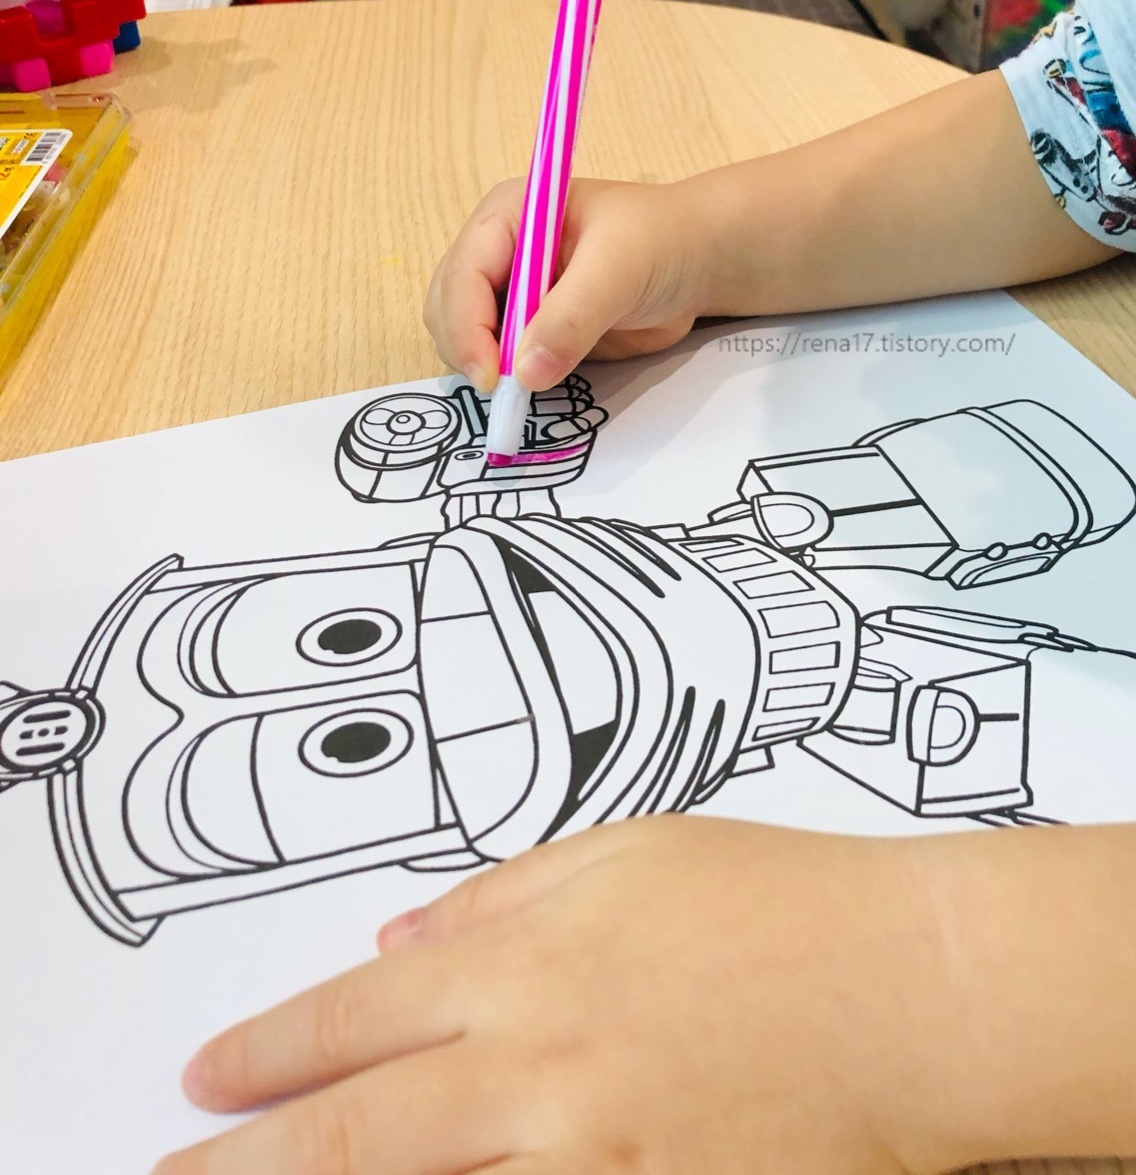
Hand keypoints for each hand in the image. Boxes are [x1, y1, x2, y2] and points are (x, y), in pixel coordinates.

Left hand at [155, 815, 987, 1174]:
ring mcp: (593, 1154)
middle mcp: (540, 1062)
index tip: (210, 1077)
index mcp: (527, 958)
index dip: (270, 1049)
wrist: (907, 987)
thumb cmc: (777, 900)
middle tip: (175, 1170)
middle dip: (247, 1158)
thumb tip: (405, 940)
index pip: (356, 1015)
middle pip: (356, 1126)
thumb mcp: (629, 852)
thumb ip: (503, 894)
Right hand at [423, 178, 712, 391]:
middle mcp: (498, 255)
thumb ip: (572, 317)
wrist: (697, 264)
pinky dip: (506, 384)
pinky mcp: (529, 333)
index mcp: (508, 218)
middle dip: (469, 351)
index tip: (492, 375)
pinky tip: (530, 392)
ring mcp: (511, 296)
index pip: (463, 273)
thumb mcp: (618, 269)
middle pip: (449, 310)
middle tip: (506, 392)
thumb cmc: (661, 242)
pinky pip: (501, 364)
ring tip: (522, 392)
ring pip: (467, 342)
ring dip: (486, 371)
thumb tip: (526, 372)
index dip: (467, 326)